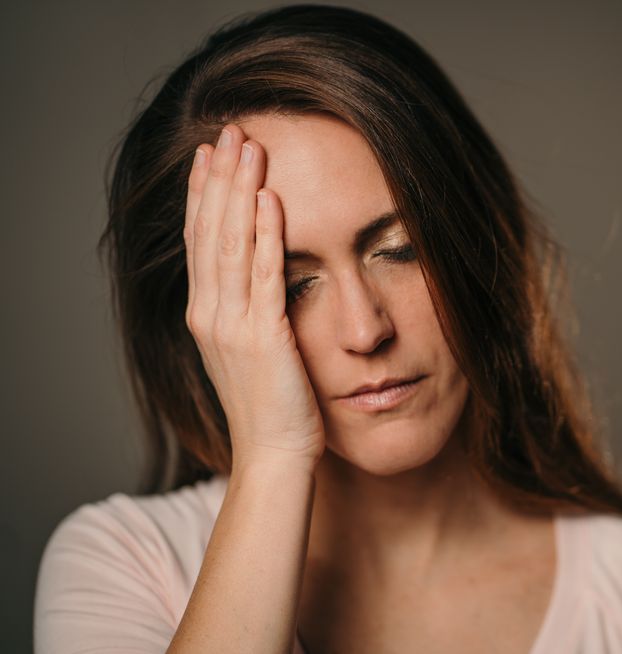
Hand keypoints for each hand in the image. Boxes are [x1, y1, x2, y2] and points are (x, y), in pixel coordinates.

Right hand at [184, 123, 325, 470]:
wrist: (275, 456)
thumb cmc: (271, 407)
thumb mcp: (249, 352)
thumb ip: (247, 312)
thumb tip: (257, 278)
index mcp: (206, 315)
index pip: (200, 241)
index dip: (203, 195)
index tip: (209, 155)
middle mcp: (211, 314)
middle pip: (210, 231)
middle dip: (219, 178)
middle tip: (230, 130)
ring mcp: (233, 325)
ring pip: (230, 243)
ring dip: (239, 191)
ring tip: (246, 146)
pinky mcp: (263, 337)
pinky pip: (263, 276)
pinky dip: (264, 235)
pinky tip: (269, 200)